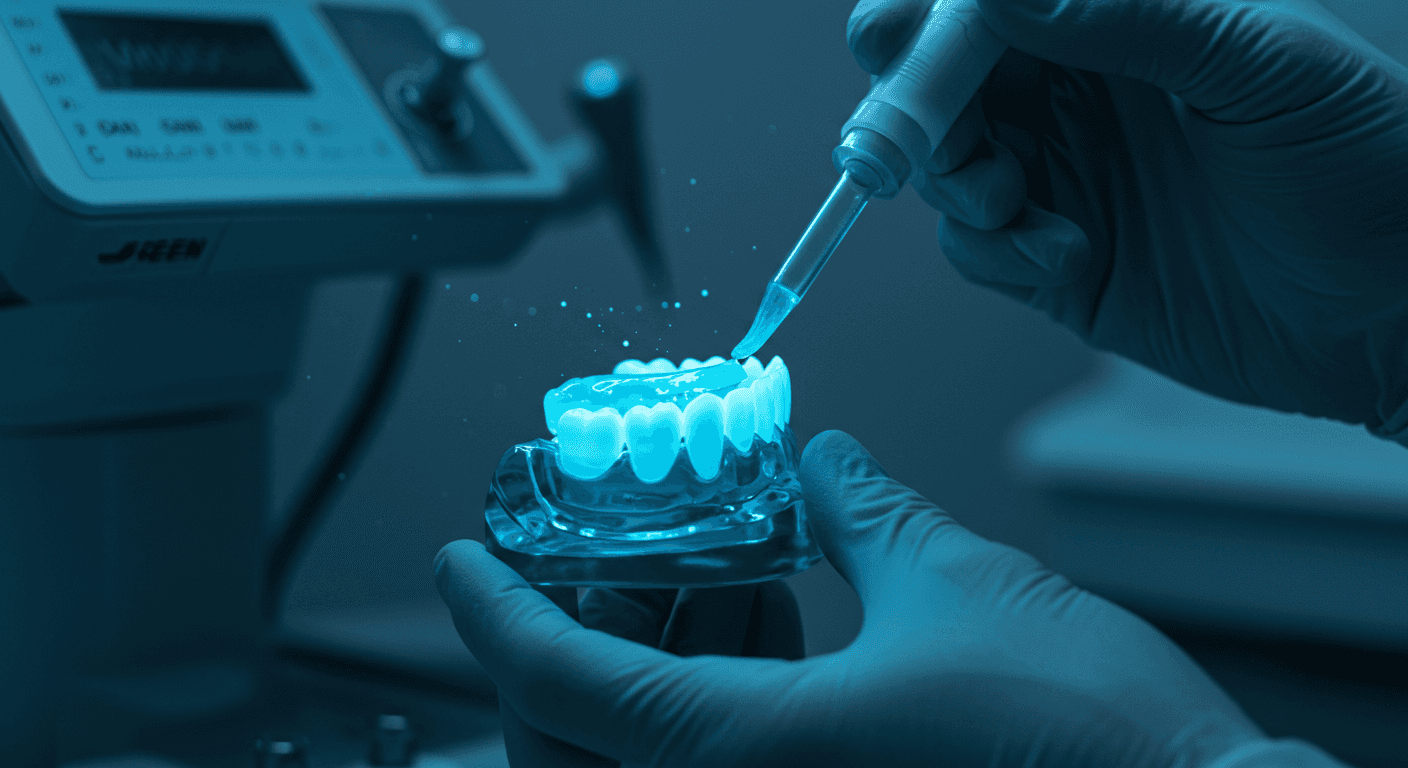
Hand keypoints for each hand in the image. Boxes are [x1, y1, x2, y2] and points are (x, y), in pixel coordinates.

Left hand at [437, 431, 1338, 767]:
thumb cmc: (1084, 731)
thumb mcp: (952, 584)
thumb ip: (863, 513)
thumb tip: (822, 459)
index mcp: (751, 757)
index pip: (564, 688)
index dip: (492, 614)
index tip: (458, 557)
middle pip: (581, 738)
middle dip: (567, 639)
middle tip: (595, 550)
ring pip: (651, 746)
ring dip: (650, 652)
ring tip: (700, 560)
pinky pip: (726, 752)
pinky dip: (717, 685)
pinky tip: (766, 608)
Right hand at [848, 0, 1407, 442]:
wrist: (1401, 311)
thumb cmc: (1366, 163)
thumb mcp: (1256, 66)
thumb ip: (1127, 18)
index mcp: (1124, 22)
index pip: (989, 5)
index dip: (927, 20)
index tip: (897, 39)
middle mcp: (1081, 93)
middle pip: (943, 81)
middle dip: (912, 105)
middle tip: (905, 138)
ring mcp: (1065, 178)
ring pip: (947, 165)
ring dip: (955, 182)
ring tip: (1008, 201)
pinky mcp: (1058, 264)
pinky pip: (978, 251)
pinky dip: (995, 253)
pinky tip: (1063, 255)